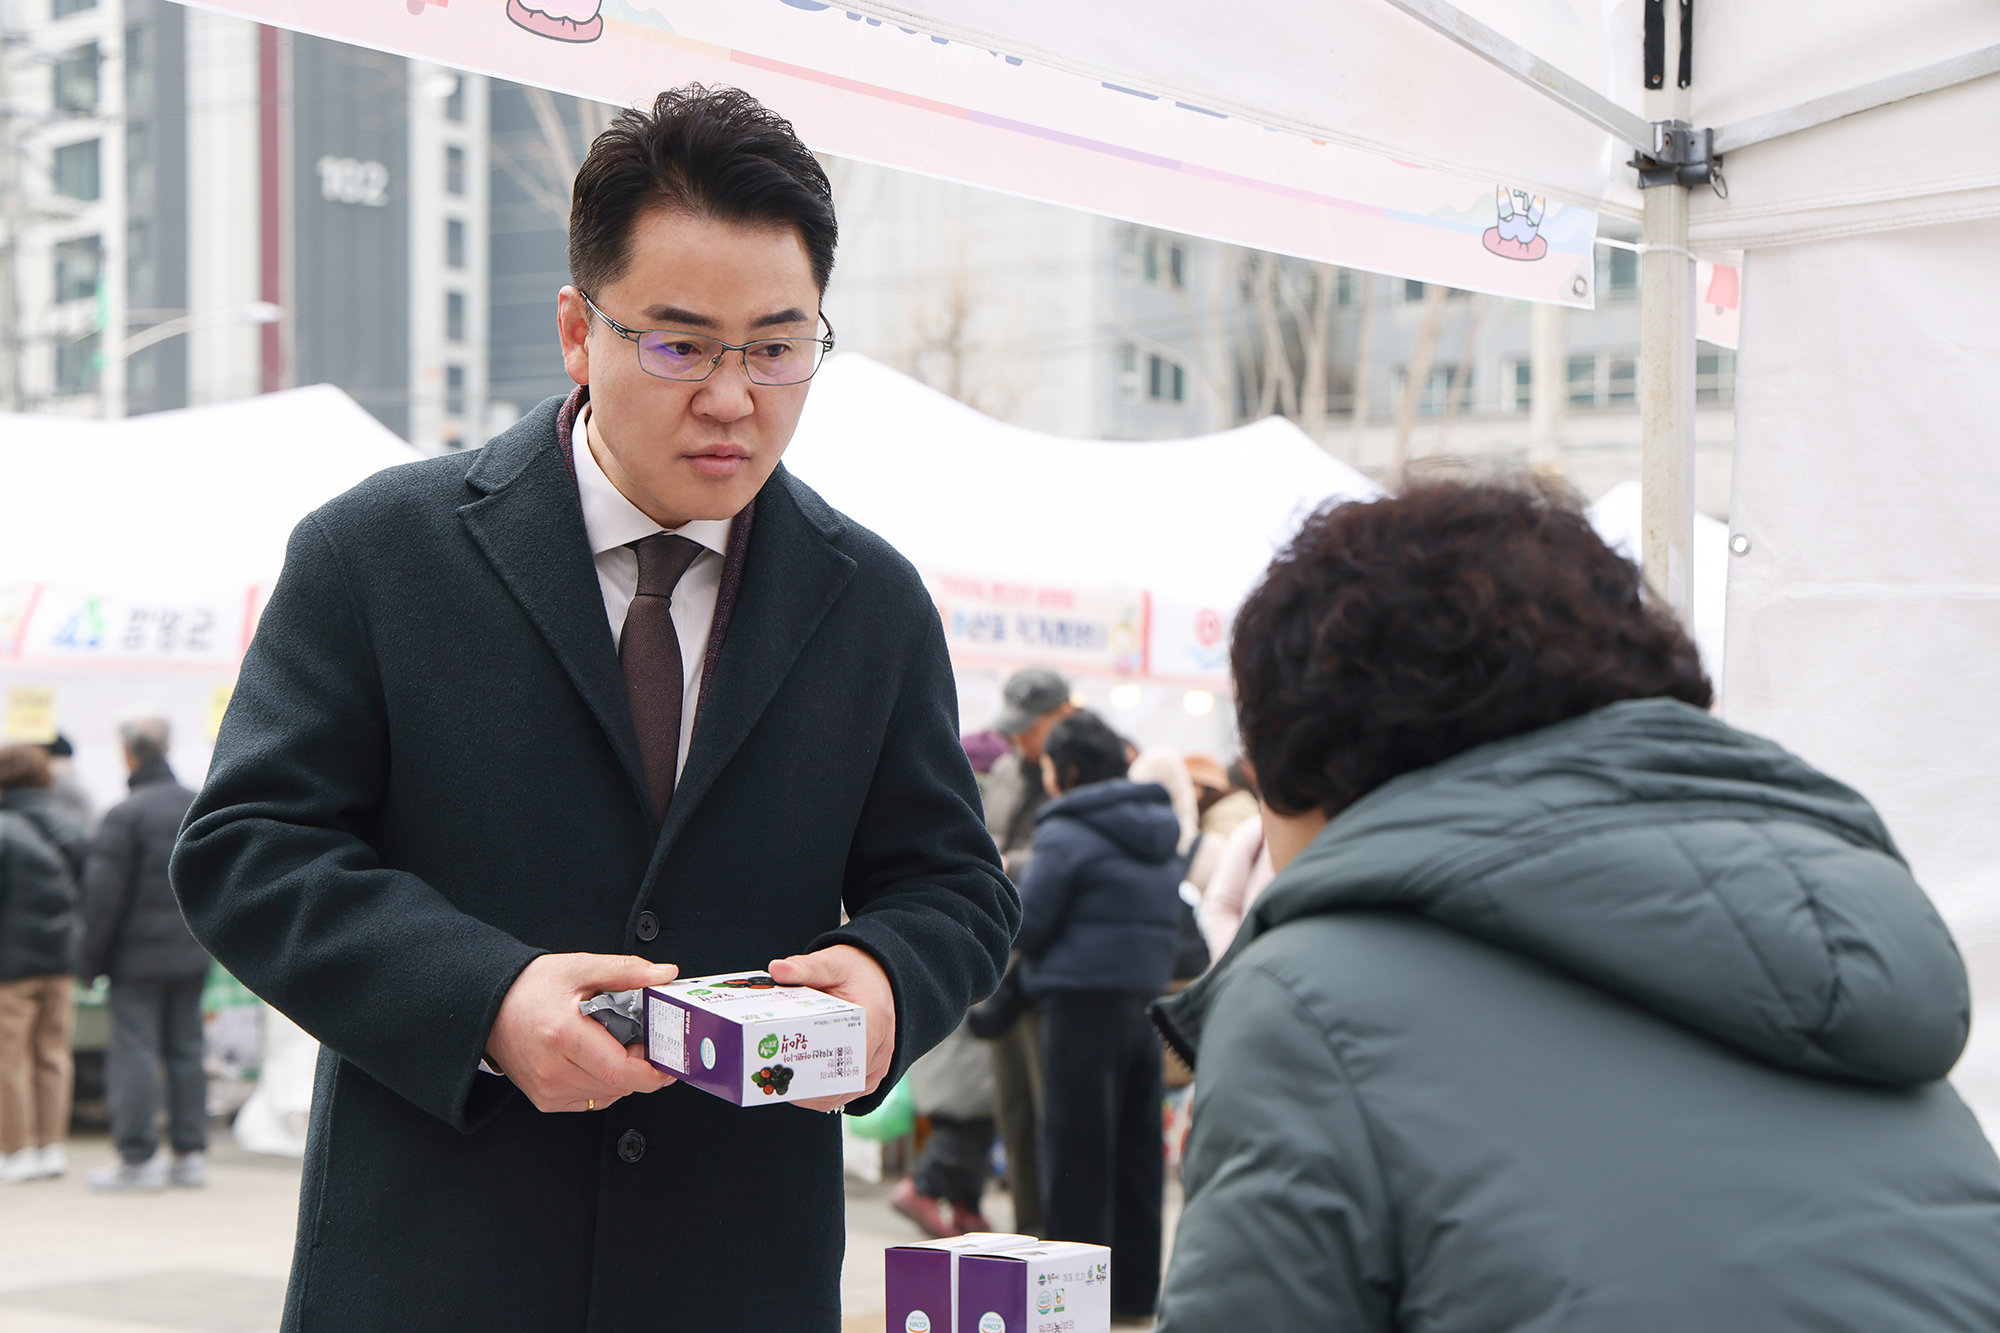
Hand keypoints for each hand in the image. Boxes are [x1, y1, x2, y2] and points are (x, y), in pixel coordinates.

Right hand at [486, 953, 679, 1112]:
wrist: (490, 1005)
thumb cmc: (529, 987)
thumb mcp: (580, 967)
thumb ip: (626, 971)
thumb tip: (663, 974)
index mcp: (564, 1036)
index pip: (620, 1072)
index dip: (652, 1071)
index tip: (668, 1059)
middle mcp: (553, 1069)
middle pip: (618, 1085)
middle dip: (641, 1067)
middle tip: (644, 1041)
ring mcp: (548, 1089)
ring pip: (608, 1095)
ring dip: (624, 1076)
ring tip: (618, 1045)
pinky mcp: (545, 1099)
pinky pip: (591, 1100)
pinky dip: (605, 1084)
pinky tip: (599, 1060)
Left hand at [768, 944, 895, 1111]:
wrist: (880, 979)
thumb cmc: (857, 973)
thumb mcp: (832, 963)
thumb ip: (806, 967)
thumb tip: (777, 969)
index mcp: (873, 1021)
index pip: (846, 1055)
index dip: (815, 1068)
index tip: (786, 1065)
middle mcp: (879, 1049)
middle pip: (840, 1081)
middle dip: (806, 1084)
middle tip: (773, 1075)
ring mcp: (876, 1066)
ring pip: (841, 1094)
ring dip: (811, 1094)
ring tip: (778, 1084)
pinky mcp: (870, 1075)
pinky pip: (844, 1094)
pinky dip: (820, 1094)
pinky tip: (796, 1087)